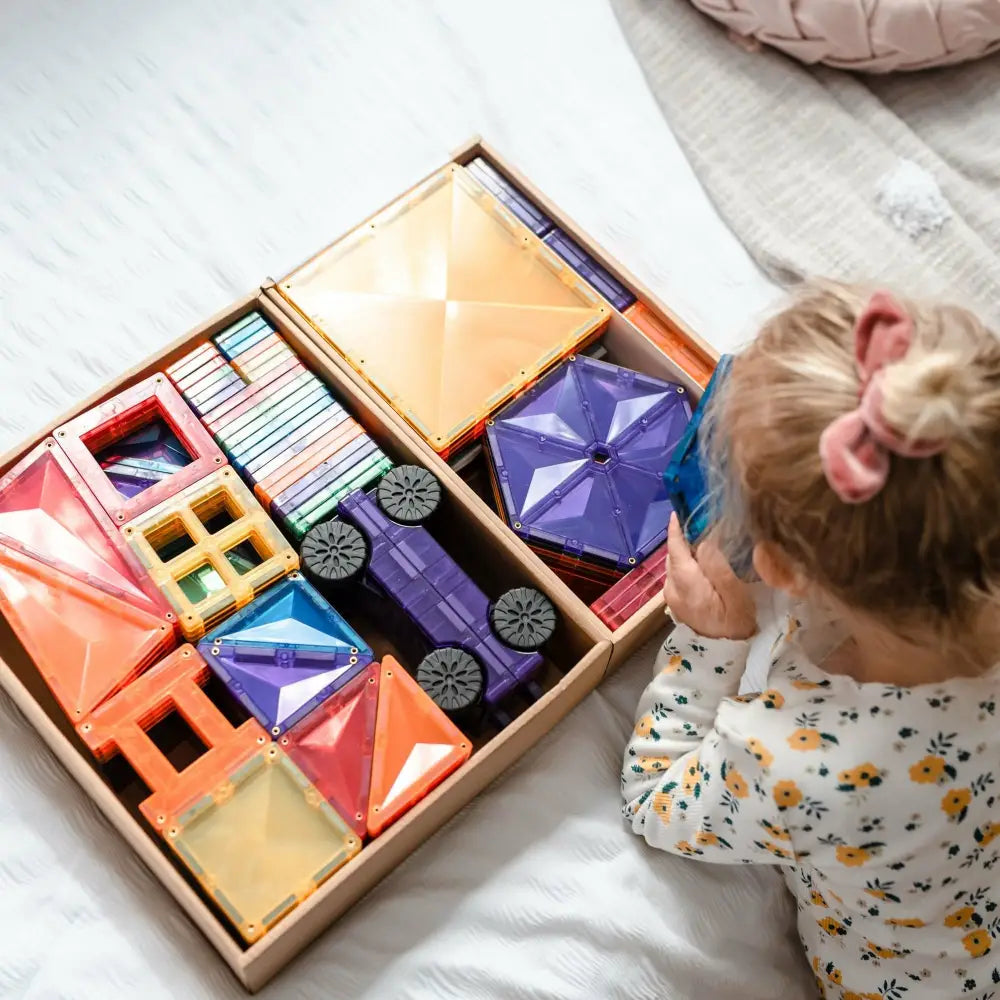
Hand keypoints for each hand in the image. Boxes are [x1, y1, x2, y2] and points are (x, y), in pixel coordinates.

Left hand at [664, 513, 756, 639]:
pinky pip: (678, 574)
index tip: (683, 507)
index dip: (677, 526)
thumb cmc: (735, 626)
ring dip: (686, 550)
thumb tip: (706, 540)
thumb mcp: (735, 596)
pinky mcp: (675, 601)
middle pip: (674, 552)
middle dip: (685, 535)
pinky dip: (687, 563)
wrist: (721, 658)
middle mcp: (671, 587)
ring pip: (675, 563)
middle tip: (703, 519)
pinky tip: (704, 561)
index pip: (675, 546)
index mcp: (685, 582)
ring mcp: (671, 595)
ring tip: (705, 537)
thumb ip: (719, 566)